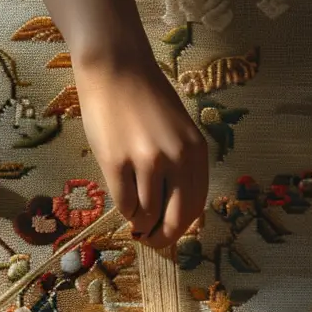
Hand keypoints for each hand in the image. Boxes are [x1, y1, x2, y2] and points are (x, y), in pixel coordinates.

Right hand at [31, 0, 206, 248]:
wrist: (116, 70)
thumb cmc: (146, 100)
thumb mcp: (177, 133)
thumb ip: (181, 166)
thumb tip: (175, 210)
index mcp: (196, 150)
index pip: (195, 205)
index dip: (181, 229)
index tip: (168, 235)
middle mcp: (176, 158)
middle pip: (174, 217)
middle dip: (162, 236)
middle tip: (150, 240)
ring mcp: (146, 161)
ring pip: (145, 213)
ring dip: (139, 222)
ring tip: (134, 218)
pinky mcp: (116, 163)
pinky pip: (123, 203)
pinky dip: (123, 209)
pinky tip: (122, 200)